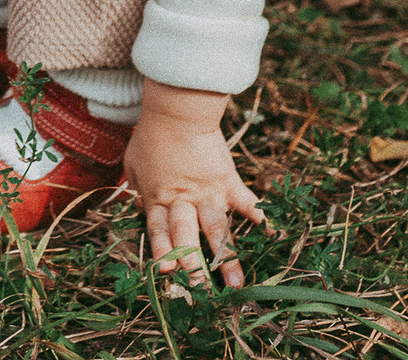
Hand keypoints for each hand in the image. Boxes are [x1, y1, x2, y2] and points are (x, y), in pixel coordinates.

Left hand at [122, 80, 265, 290]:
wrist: (177, 113)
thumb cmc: (151, 137)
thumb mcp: (134, 165)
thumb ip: (137, 188)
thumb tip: (136, 203)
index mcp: (158, 200)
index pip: (158, 233)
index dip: (162, 254)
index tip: (168, 277)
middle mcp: (183, 202)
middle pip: (187, 239)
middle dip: (194, 269)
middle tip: (202, 295)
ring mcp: (207, 194)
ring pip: (217, 231)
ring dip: (227, 259)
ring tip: (236, 285)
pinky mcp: (228, 182)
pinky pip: (246, 203)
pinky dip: (260, 217)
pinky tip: (274, 234)